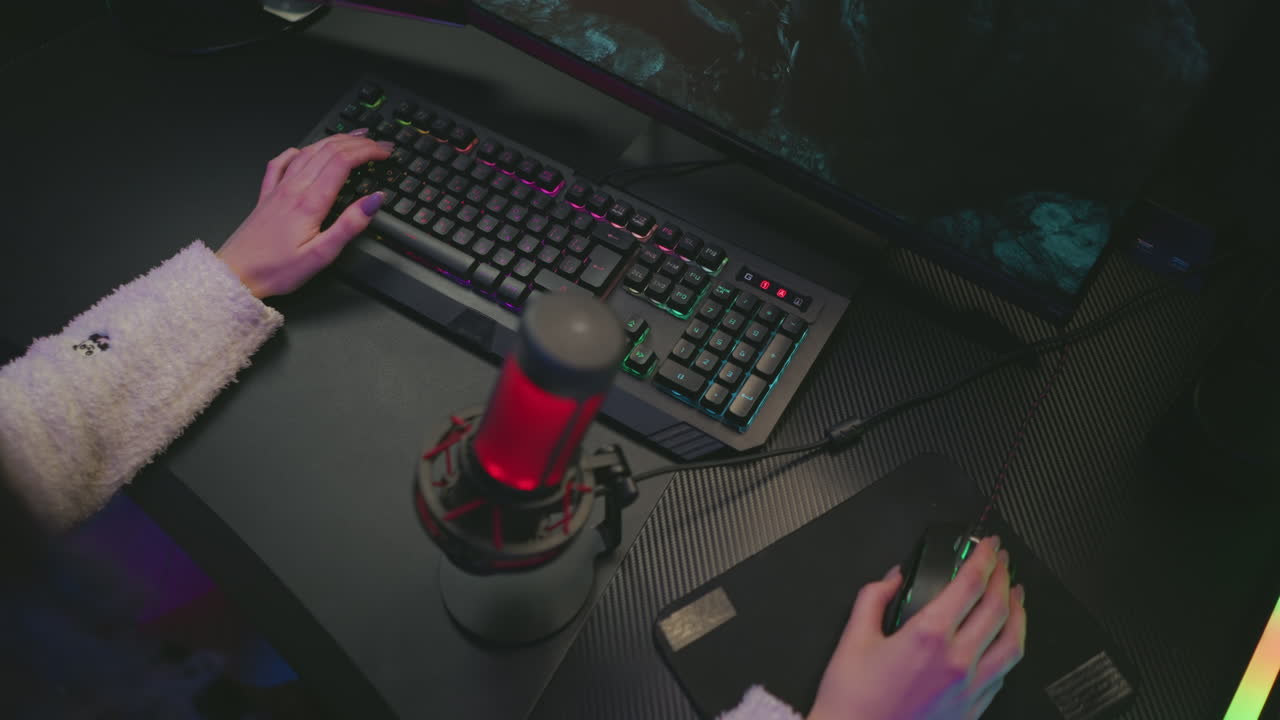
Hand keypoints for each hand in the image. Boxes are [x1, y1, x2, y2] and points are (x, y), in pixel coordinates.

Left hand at [216, 130, 393, 297]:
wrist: (235, 275)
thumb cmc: (276, 270)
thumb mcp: (321, 255)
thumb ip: (349, 225)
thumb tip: (374, 201)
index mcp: (309, 202)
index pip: (343, 162)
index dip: (367, 152)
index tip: (384, 153)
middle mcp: (293, 189)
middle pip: (328, 151)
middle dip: (357, 143)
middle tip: (378, 145)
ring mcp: (278, 189)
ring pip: (308, 152)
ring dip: (333, 141)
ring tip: (352, 138)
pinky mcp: (266, 196)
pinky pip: (281, 163)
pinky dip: (297, 151)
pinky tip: (302, 150)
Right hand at [807, 537, 1025, 719]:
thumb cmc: (853, 702)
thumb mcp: (853, 639)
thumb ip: (874, 598)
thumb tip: (893, 579)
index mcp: (928, 636)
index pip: (971, 583)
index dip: (984, 556)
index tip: (987, 544)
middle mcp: (957, 661)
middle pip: (998, 606)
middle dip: (1002, 575)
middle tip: (1000, 559)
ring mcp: (970, 688)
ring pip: (1013, 641)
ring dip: (1019, 611)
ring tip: (1015, 593)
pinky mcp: (972, 709)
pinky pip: (1004, 672)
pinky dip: (1010, 646)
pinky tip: (1004, 639)